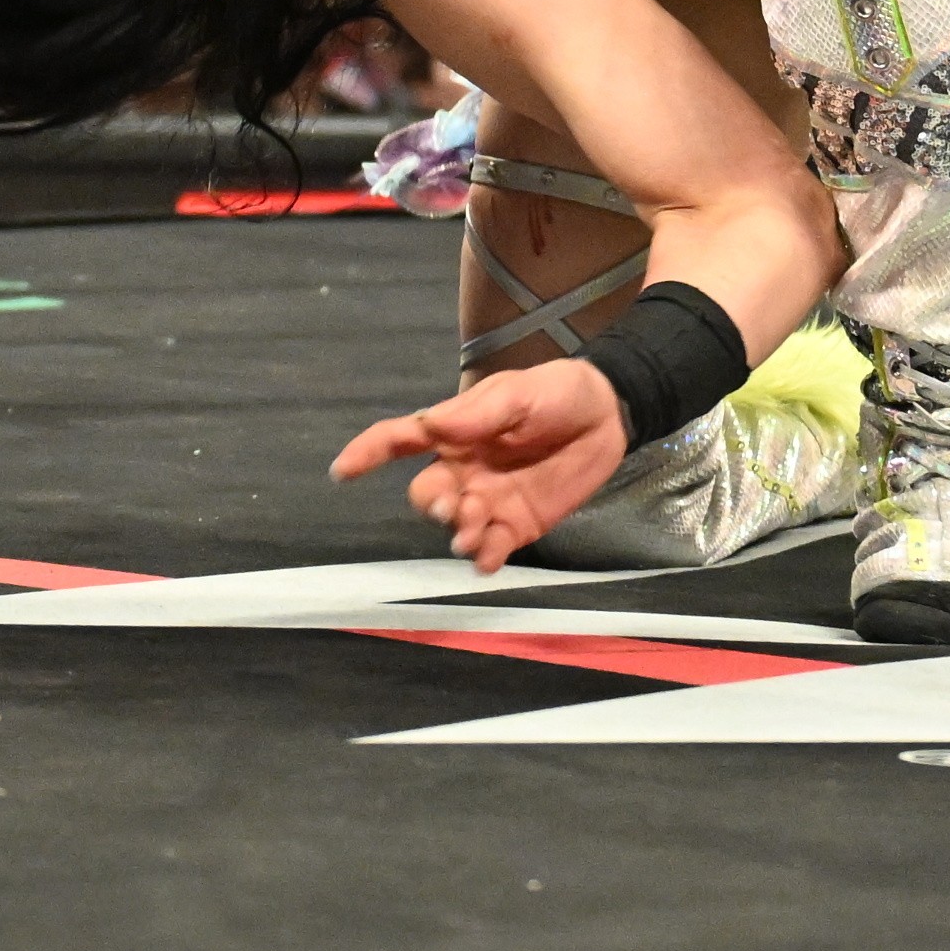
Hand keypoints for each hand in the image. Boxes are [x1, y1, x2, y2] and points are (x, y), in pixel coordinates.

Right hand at [328, 358, 629, 570]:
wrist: (607, 416)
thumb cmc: (556, 393)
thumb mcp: (519, 392)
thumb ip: (478, 413)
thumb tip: (429, 422)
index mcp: (454, 433)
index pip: (399, 441)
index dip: (367, 453)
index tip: (342, 471)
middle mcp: (462, 470)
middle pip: (424, 494)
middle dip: (429, 504)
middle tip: (450, 504)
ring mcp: (488, 501)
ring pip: (453, 525)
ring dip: (457, 530)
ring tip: (475, 525)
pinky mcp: (516, 526)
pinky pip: (489, 550)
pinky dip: (483, 558)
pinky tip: (488, 557)